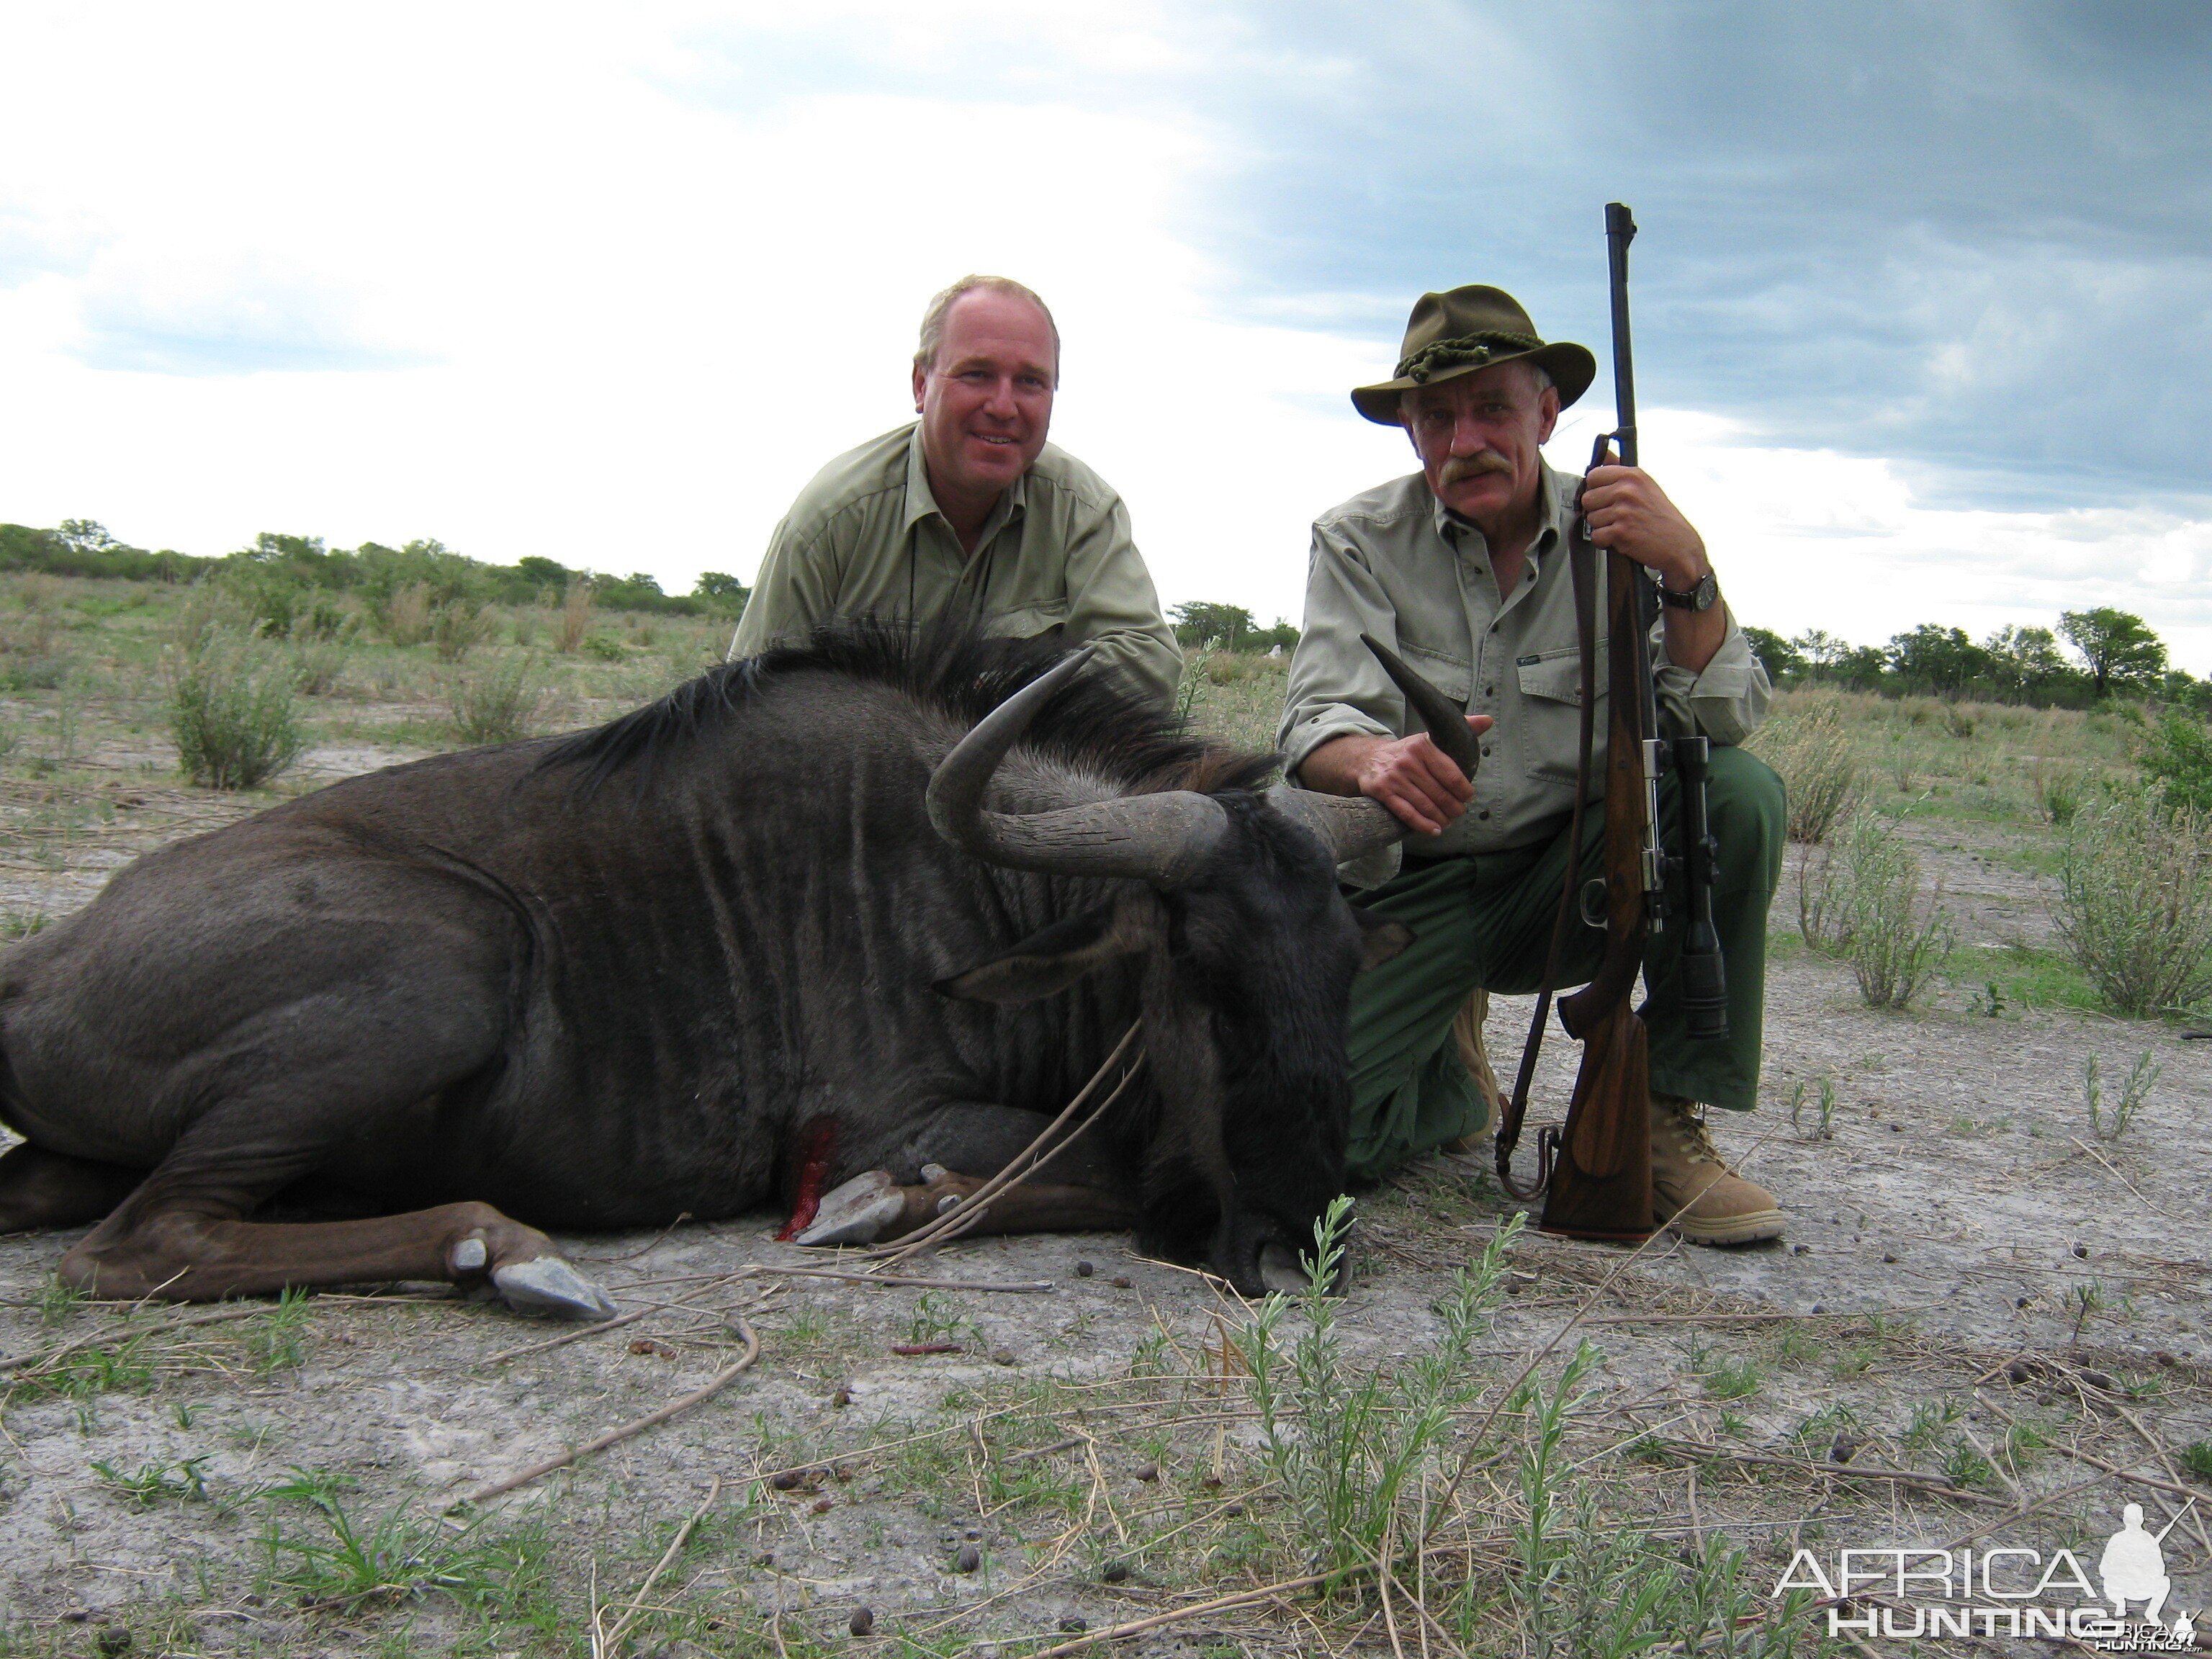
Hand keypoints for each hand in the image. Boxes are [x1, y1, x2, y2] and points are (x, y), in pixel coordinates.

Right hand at [1334, 716, 1493, 835]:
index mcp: (1423, 746)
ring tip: (1448, 822)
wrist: (1368, 758)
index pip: (1451, 775)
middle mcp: (1408, 761)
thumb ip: (1461, 727)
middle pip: (1440, 793)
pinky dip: (1423, 824)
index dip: (1464, 791)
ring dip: (1441, 818)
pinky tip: (1434, 830)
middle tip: (1459, 812)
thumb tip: (1488, 721)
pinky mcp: (1382, 792)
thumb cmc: (1407, 752)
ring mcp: (1394, 777)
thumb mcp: (1430, 737)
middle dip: (1454, 807)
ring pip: (1425, 805)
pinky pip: (1407, 813)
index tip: (1468, 797)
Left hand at [1581, 461, 1708, 591]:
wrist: (1678, 544)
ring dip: (1603, 527)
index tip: (1606, 497)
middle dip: (1598, 510)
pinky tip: (1621, 538)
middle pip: (1587, 499)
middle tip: (1616, 516)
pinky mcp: (1621, 531)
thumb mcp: (1646, 485)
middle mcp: (1627, 490)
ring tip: (1622, 527)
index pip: (1593, 476)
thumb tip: (1604, 454)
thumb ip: (1621, 469)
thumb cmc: (1661, 517)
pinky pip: (1596, 536)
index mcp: (1632, 475)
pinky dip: (1605, 542)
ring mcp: (1623, 511)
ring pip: (1590, 519)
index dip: (1595, 489)